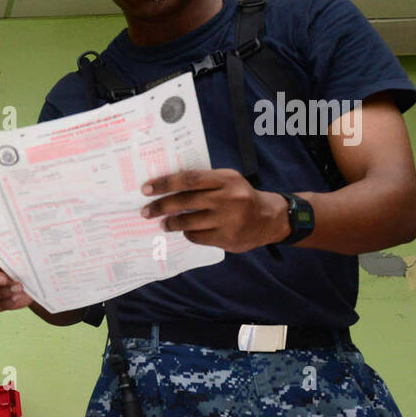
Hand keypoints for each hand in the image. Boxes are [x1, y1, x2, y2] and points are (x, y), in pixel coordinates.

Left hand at [140, 169, 287, 252]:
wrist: (269, 219)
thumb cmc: (240, 196)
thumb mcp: (227, 181)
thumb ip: (203, 182)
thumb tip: (166, 187)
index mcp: (226, 179)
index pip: (188, 179)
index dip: (165, 184)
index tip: (146, 189)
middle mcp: (228, 198)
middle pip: (185, 201)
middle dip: (161, 206)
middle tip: (146, 211)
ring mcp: (229, 219)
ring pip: (189, 222)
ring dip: (171, 223)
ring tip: (163, 223)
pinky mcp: (228, 238)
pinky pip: (197, 236)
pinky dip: (188, 233)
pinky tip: (185, 231)